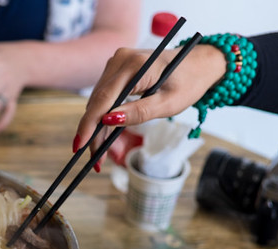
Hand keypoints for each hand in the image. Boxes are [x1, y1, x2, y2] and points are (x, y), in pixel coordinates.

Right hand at [75, 45, 226, 164]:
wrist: (198, 63)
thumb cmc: (188, 82)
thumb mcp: (168, 103)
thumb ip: (139, 112)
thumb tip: (109, 120)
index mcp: (135, 65)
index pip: (103, 99)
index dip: (89, 125)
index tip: (79, 146)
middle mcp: (121, 59)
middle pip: (97, 102)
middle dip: (93, 132)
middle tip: (97, 160)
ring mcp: (117, 62)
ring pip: (97, 101)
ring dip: (96, 127)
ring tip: (100, 152)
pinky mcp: (117, 69)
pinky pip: (104, 96)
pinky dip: (103, 116)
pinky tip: (104, 134)